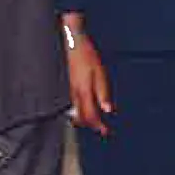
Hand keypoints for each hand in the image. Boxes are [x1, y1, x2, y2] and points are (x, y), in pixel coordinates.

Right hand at [64, 19, 112, 135]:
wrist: (72, 43)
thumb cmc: (87, 56)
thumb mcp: (100, 73)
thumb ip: (103, 93)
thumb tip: (107, 110)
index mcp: (83, 92)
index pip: (90, 116)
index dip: (98, 126)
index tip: (106, 131)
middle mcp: (74, 95)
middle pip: (80, 118)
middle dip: (91, 125)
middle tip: (101, 127)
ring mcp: (68, 91)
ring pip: (74, 112)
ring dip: (84, 119)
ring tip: (94, 120)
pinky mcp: (67, 87)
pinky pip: (72, 105)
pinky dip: (79, 110)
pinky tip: (85, 107)